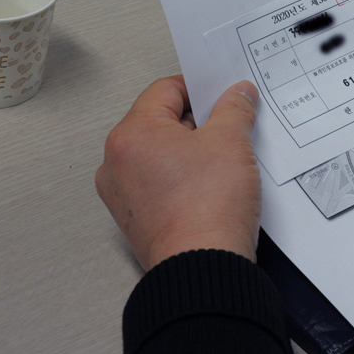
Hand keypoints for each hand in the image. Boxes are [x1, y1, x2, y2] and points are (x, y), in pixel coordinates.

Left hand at [95, 76, 262, 270]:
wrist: (203, 266)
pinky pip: (160, 182)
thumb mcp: (231, 141)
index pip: (165, 90)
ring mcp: (124, 193)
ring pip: (161, 153)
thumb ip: (234, 108)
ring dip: (192, 150)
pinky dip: (184, 177)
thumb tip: (237, 95)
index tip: (222, 94)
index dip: (199, 87)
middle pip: (161, 121)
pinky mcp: (137, 218)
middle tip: (229, 126)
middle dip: (198, 121)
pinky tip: (212, 185)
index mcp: (131, 135)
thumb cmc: (207, 210)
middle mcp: (117, 163)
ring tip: (223, 160)